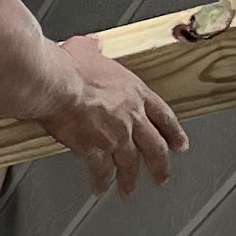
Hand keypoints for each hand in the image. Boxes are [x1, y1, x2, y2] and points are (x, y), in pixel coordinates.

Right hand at [42, 36, 190, 196]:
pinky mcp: (95, 149)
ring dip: (130, 180)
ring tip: (128, 191)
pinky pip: (101, 171)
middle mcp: (130, 116)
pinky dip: (100, 182)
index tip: (180, 145)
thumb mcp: (86, 48)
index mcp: (134, 92)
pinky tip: (98, 189)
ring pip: (130, 164)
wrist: (55, 84)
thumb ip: (94, 49)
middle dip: (160, 165)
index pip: (163, 116)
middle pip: (154, 147)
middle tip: (162, 177)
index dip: (174, 133)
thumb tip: (93, 44)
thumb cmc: (69, 67)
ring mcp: (115, 135)